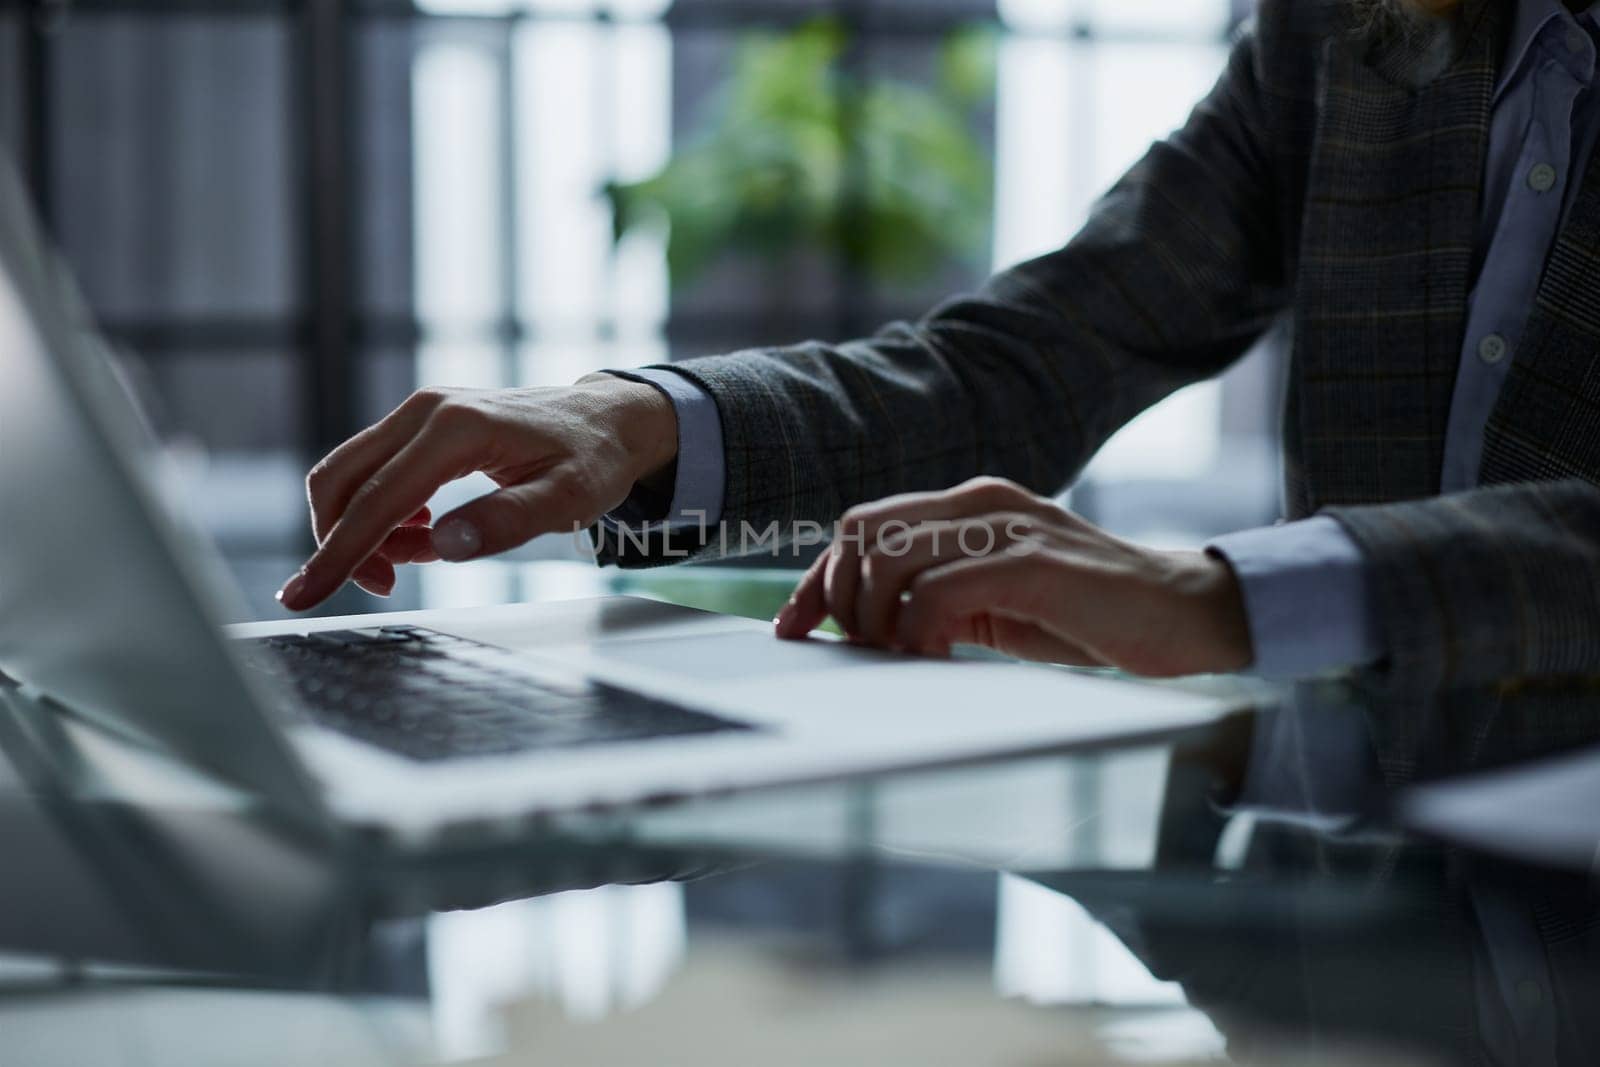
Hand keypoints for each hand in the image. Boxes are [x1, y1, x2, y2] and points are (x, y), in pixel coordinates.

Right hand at [276, 376, 676, 610]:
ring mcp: (420, 413)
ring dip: (362, 530)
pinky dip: (382, 514)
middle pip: (340, 480)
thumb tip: (443, 546)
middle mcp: (426, 410)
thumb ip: (507, 521)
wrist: (609, 420)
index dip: (338, 554)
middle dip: (340, 543)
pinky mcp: (422, 424)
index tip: (304, 596)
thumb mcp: (569, 499)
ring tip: (413, 562)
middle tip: (381, 587)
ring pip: (351, 476)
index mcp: (457, 429)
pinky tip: (424, 536)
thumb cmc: (593, 459)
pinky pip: (376, 473)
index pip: (378, 500)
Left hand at [773, 477, 1252, 677]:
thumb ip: (940, 593)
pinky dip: (917, 630)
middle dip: (836, 594)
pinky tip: (935, 659)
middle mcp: (982, 500)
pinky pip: (938, 590)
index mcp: (970, 502)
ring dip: (873, 615)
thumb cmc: (1090, 614)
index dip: (818, 577)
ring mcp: (1008, 527)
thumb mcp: (998, 599)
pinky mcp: (1032, 564)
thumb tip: (866, 623)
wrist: (1186, 612)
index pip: (863, 524)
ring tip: (895, 656)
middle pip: (861, 529)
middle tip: (851, 649)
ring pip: (889, 555)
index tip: (794, 627)